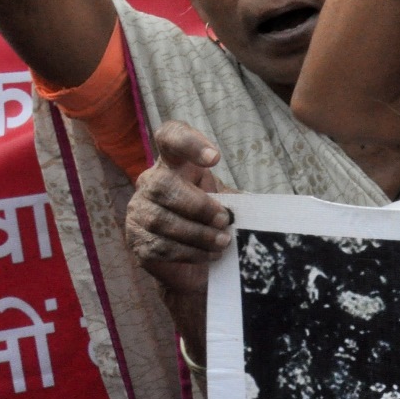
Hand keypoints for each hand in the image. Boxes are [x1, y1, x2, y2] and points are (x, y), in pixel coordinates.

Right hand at [124, 121, 230, 359]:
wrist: (196, 262)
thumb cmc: (213, 222)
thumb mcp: (228, 203)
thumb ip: (237, 198)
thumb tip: (262, 205)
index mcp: (174, 165)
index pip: (170, 137)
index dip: (188, 142)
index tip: (216, 158)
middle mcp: (150, 183)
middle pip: (164, 185)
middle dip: (198, 205)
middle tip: (226, 220)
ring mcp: (139, 212)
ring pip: (162, 219)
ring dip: (197, 233)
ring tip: (223, 243)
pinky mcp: (137, 242)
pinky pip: (161, 246)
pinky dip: (189, 252)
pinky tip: (209, 255)